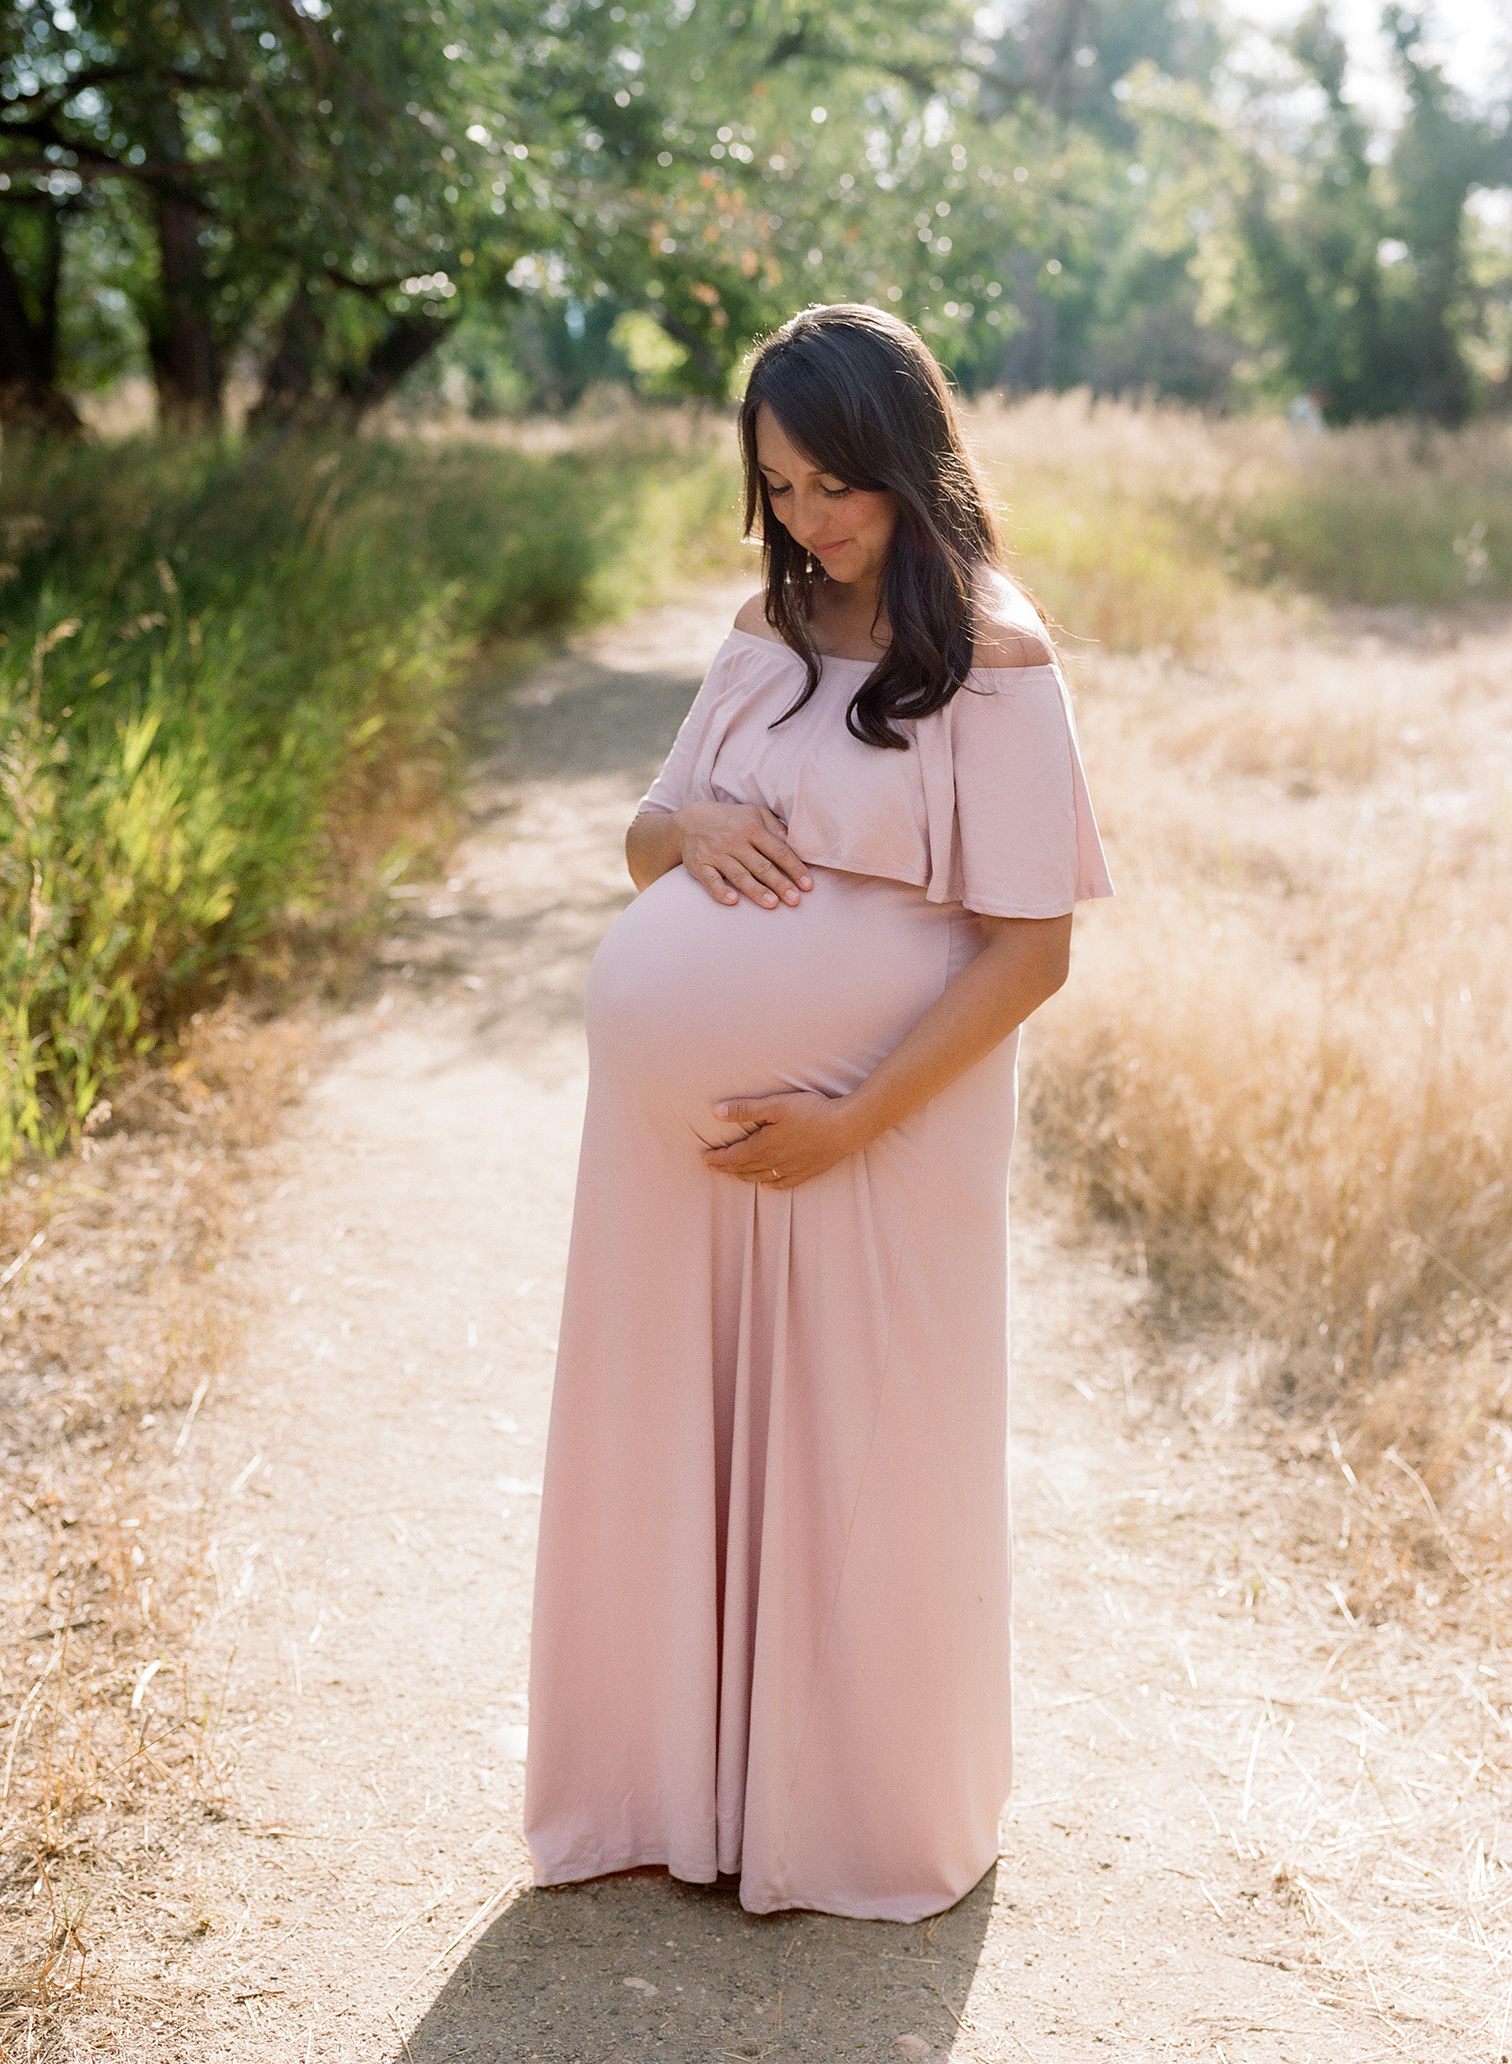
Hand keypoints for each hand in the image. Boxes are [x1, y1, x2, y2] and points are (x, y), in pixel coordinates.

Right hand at [673, 802, 812, 908]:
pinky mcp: (699, 865)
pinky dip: (720, 891)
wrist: (690, 822)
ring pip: (739, 875)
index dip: (794, 868)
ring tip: (772, 904)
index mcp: (752, 828)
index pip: (778, 851)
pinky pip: (710, 880)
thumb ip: (775, 828)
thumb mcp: (754, 814)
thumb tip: (795, 844)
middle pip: (761, 866)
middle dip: (780, 883)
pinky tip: (733, 901)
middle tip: (795, 900)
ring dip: (756, 891)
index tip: (808, 885)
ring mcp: (716, 854)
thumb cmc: (730, 820)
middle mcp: (734, 841)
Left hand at [702, 1090, 865, 1188]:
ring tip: (734, 1175)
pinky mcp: (807, 1171)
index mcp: (764, 1145)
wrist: (846, 1127)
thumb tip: (715, 1112)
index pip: (733, 1156)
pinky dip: (771, 1185)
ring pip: (761, 1177)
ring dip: (745, 1177)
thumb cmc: (811, 1112)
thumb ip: (745, 1110)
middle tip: (713, 1167)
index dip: (717, 1158)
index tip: (704, 1158)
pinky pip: (784, 1184)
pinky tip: (767, 1185)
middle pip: (745, 1169)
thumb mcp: (775, 1105)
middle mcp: (775, 1161)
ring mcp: (792, 1169)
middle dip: (726, 1168)